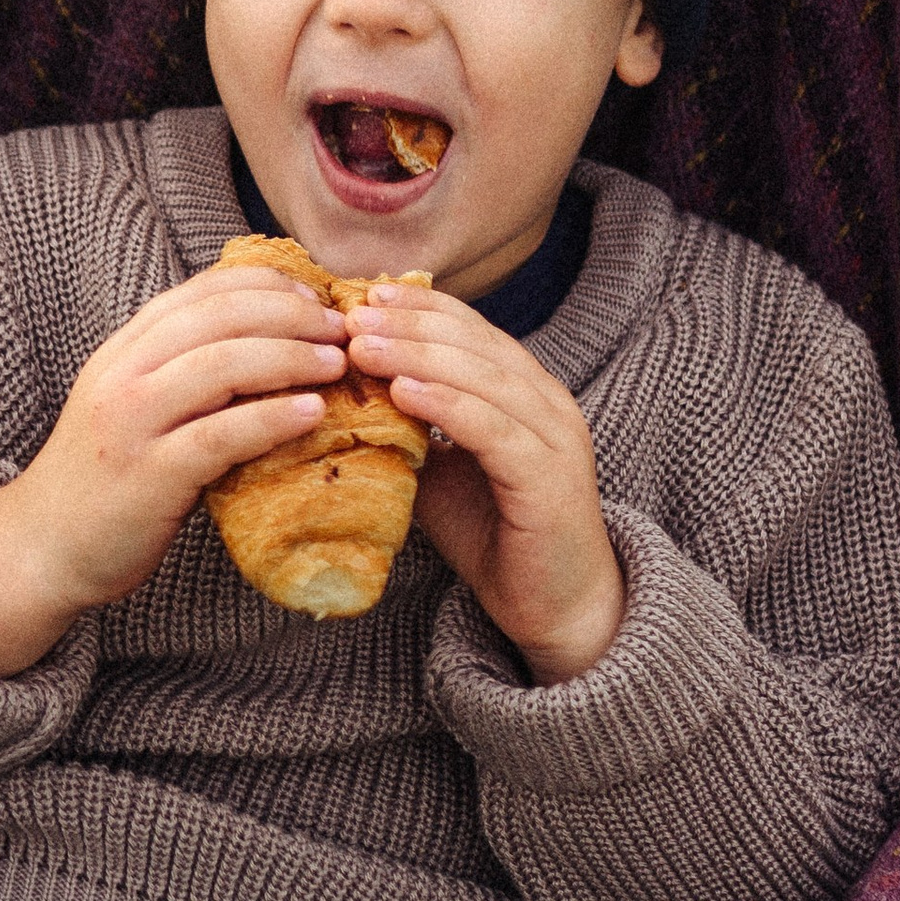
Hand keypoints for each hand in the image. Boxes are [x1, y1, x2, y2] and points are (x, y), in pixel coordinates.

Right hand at [0, 262, 345, 672]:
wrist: (44, 545)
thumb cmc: (105, 477)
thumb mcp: (133, 404)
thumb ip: (181, 371)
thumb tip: (269, 343)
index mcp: (123, 350)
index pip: (201, 291)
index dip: (265, 283)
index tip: (313, 294)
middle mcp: (123, 375)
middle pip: (218, 319)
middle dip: (289, 314)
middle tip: (339, 328)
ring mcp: (132, 423)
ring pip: (221, 366)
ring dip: (289, 357)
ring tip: (334, 363)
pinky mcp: (149, 475)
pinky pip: (220, 435)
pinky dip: (271, 418)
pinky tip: (311, 413)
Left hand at [344, 288, 623, 683]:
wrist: (554, 606)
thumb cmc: (494, 535)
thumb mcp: (439, 471)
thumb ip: (408, 432)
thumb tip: (343, 397)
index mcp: (526, 391)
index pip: (473, 330)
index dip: (422, 308)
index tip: (366, 294)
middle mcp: (548, 402)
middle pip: (477, 343)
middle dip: (412, 324)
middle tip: (353, 314)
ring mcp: (556, 437)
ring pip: (485, 378)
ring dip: (419, 355)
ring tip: (363, 345)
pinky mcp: (551, 477)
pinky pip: (494, 429)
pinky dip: (447, 405)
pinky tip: (404, 392)